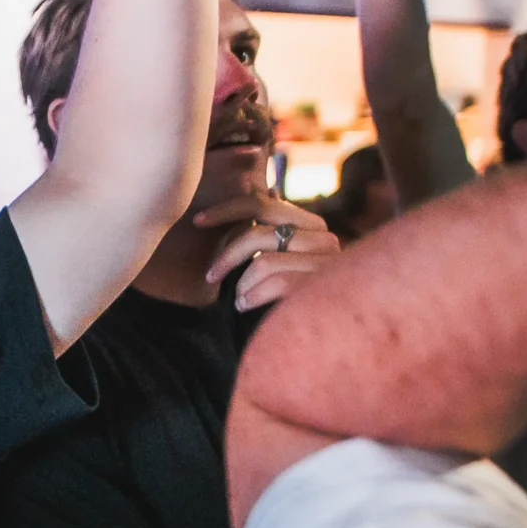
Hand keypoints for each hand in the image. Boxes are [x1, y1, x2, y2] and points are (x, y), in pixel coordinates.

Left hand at [193, 195, 339, 310]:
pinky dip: (253, 295)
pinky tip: (245, 306)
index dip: (226, 209)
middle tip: (210, 276)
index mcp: (313, 227)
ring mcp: (329, 265)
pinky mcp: (326, 288)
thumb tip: (266, 186)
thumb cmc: (295, 298)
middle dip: (228, 254)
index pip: (263, 204)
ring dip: (242, 285)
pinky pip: (277, 282)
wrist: (328, 341)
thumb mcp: (283, 259)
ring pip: (264, 262)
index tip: (197, 220)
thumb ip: (274, 228)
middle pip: (260, 232)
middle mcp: (326, 240)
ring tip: (240, 300)